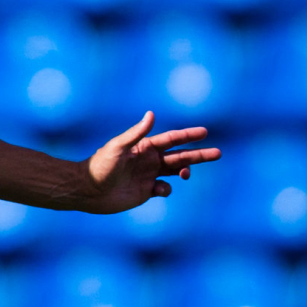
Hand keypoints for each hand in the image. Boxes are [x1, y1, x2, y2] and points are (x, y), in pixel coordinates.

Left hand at [82, 111, 221, 214]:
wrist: (88, 190)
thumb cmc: (100, 165)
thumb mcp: (118, 147)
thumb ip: (137, 133)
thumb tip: (152, 114)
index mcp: (144, 147)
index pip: (172, 139)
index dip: (188, 135)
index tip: (205, 132)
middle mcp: (149, 160)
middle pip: (180, 156)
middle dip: (199, 154)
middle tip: (218, 153)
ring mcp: (149, 176)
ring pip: (176, 172)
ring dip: (187, 171)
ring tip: (186, 174)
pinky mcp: (146, 192)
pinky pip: (165, 189)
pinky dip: (166, 189)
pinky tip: (157, 189)